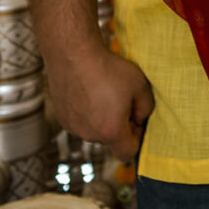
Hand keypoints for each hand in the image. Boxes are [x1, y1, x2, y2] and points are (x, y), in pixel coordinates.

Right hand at [47, 44, 154, 159]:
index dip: (136, 139)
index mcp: (111, 131)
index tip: (136, 121)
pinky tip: (89, 90)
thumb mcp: (140, 86)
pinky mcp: (62, 117)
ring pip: (94, 129)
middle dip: (119, 124)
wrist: (74, 55)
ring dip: (101, 117)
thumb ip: (146, 108)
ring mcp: (73, 127)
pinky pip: (80, 120)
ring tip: (103, 91)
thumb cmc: (108, 70)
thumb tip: (140, 119)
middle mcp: (89, 135)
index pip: (127, 153)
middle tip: (121, 98)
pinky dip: (86, 111)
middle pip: (110, 139)